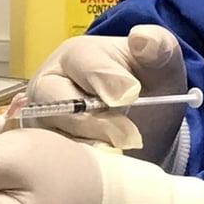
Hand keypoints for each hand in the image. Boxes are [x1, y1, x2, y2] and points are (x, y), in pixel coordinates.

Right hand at [26, 24, 187, 164]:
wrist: (142, 127)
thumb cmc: (148, 89)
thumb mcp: (162, 67)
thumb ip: (159, 48)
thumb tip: (141, 37)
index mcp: (77, 55)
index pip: (85, 65)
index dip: (109, 81)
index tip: (131, 95)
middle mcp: (49, 84)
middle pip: (60, 103)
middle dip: (98, 122)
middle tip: (128, 135)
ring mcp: (41, 119)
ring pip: (54, 135)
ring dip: (90, 147)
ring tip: (118, 150)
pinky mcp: (42, 149)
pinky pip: (53, 161)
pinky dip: (79, 166)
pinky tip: (102, 165)